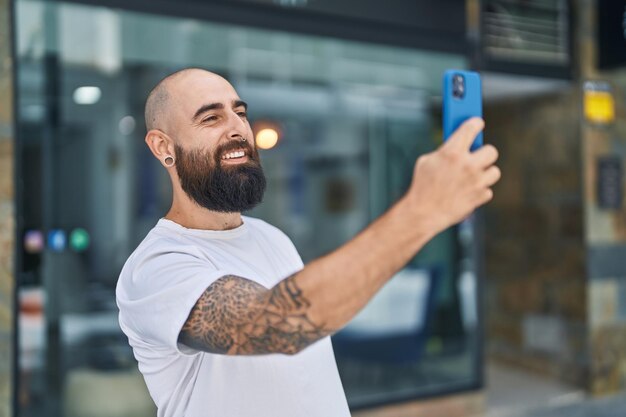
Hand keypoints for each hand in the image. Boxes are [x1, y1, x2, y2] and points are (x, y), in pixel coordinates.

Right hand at [404, 117, 499, 233]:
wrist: (423, 213)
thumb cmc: (422, 186)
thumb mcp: (427, 161)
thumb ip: (445, 150)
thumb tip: (458, 143)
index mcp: (452, 152)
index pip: (472, 127)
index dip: (475, 123)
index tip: (477, 123)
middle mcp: (468, 165)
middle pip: (491, 150)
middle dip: (484, 153)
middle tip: (476, 155)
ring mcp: (476, 182)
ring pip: (494, 171)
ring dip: (484, 173)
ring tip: (472, 175)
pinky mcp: (480, 196)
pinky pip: (487, 189)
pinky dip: (479, 191)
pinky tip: (467, 192)